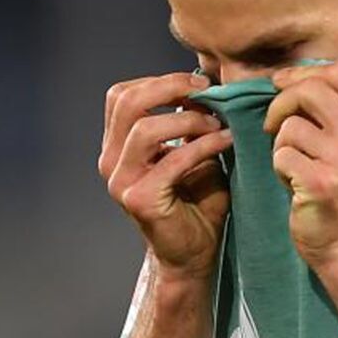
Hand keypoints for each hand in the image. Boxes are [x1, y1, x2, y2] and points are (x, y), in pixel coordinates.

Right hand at [98, 72, 232, 280]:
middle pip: (126, 102)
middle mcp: (111, 162)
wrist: (193, 255)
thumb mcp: (192, 152)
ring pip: (145, 128)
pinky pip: (173, 160)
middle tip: (206, 91)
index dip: (160, 82)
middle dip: (169, 87)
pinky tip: (226, 141)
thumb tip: (203, 87)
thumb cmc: (197, 203)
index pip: (122, 96)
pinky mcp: (140, 199)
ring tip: (217, 124)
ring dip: (188, 119)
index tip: (198, 84)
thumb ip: (190, 123)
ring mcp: (121, 182)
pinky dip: (204, 145)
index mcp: (118, 147)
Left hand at [265, 62, 337, 269]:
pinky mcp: (320, 182)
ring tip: (295, 165)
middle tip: (274, 125)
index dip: (303, 73)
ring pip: (290, 127)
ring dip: (281, 145)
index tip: (281, 84)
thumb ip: (336, 112)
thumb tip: (292, 79)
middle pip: (311, 90)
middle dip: (282, 103)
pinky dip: (280, 169)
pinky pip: (281, 155)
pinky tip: (295, 184)